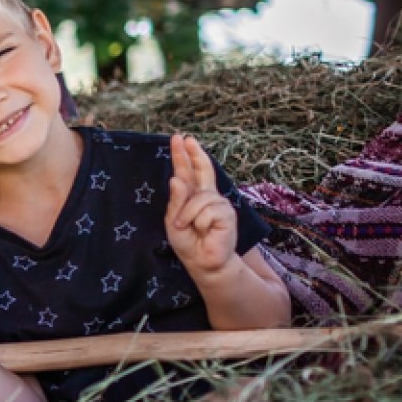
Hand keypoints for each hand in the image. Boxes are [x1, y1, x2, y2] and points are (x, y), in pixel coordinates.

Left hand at [166, 134, 238, 275]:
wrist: (204, 262)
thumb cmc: (188, 242)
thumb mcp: (174, 221)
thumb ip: (176, 200)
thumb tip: (176, 178)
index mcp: (192, 196)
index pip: (187, 172)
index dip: (184, 156)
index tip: (180, 139)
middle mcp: (207, 196)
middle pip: (202, 169)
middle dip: (194, 153)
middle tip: (185, 138)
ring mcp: (219, 203)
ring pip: (199, 198)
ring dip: (188, 214)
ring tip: (190, 227)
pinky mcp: (227, 213)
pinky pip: (207, 210)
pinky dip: (199, 221)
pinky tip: (204, 230)